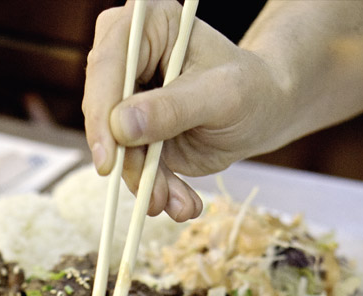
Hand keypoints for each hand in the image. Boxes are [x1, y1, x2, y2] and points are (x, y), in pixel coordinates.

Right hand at [83, 0, 277, 220]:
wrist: (261, 113)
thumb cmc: (249, 89)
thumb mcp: (220, 97)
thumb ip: (172, 108)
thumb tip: (121, 126)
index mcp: (148, 25)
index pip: (108, 65)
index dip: (101, 114)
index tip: (108, 161)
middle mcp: (130, 58)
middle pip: (102, 111)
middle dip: (128, 161)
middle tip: (151, 196)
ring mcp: (129, 99)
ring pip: (117, 148)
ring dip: (147, 184)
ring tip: (179, 204)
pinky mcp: (135, 134)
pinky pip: (133, 167)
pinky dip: (157, 190)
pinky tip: (183, 203)